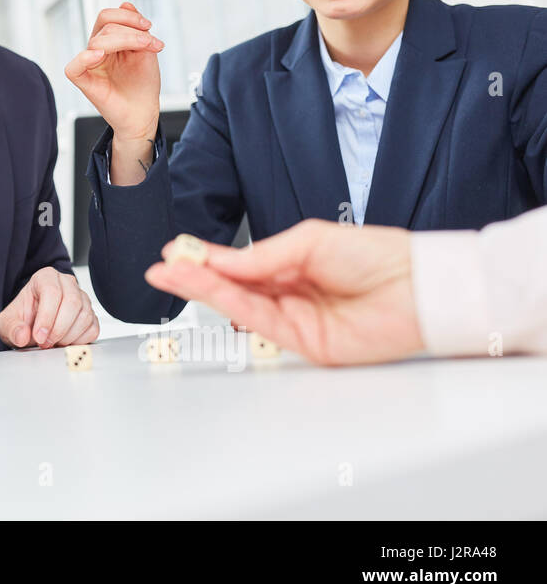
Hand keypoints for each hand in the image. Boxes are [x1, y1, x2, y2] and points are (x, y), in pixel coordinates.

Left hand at [0, 267, 99, 348]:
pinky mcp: (91, 315)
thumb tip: (22, 335)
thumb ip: (12, 329)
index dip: (46, 317)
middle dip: (58, 329)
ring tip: (52, 343)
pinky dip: (79, 341)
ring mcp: (82, 298)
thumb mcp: (7, 324)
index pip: (52, 292)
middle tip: (45, 343)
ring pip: (84, 316)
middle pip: (72, 303)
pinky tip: (64, 342)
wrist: (31, 326)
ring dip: (68, 336)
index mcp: (45, 277)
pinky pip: (92, 329)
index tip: (39, 336)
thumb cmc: (22, 319)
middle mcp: (67, 284)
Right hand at [144, 220, 421, 364]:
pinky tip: (210, 291)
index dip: (206, 258)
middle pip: (233, 286)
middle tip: (162, 267)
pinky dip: (231, 306)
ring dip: (204, 290)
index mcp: (292, 264)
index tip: (175, 251)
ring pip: (239, 306)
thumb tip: (224, 261)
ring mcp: (295, 319)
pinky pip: (261, 322)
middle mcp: (289, 293)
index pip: (239, 263)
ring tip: (172, 275)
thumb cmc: (380, 256)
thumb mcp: (311, 240)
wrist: (421, 286)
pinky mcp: (305, 343)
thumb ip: (264, 255)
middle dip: (195, 276)